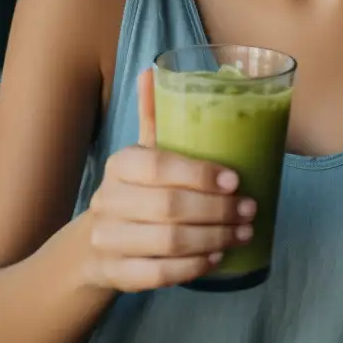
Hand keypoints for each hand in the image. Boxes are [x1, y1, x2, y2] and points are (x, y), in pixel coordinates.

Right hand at [83, 70, 255, 292]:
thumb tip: (153, 69)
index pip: (160, 165)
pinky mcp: (115, 273)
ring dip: (213, 239)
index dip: (200, 174)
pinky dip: (192, 267)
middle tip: (249, 210)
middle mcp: (108, 201)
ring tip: (242, 233)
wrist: (93, 245)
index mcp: (120, 165)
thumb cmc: (134, 191)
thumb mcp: (142, 153)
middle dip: (217, 211)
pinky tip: (215, 258)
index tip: (236, 180)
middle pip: (169, 207)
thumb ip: (154, 116)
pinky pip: (158, 274)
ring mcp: (108, 240)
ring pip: (168, 243)